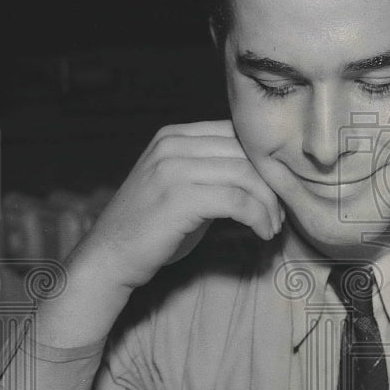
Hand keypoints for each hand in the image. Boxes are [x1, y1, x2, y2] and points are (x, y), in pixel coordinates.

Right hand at [70, 120, 282, 291]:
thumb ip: (211, 169)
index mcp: (173, 135)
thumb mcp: (179, 186)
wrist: (109, 256)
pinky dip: (258, 217)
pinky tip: (262, 232)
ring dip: (269, 204)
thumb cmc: (150, 228)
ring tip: (272, 226)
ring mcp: (173, 169)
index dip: (263, 162)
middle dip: (271, 184)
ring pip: (245, 175)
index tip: (275, 191)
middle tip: (280, 213)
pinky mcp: (179, 198)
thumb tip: (261, 172)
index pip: (235, 133)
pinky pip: (237, 201)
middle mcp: (172, 145)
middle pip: (244, 152)